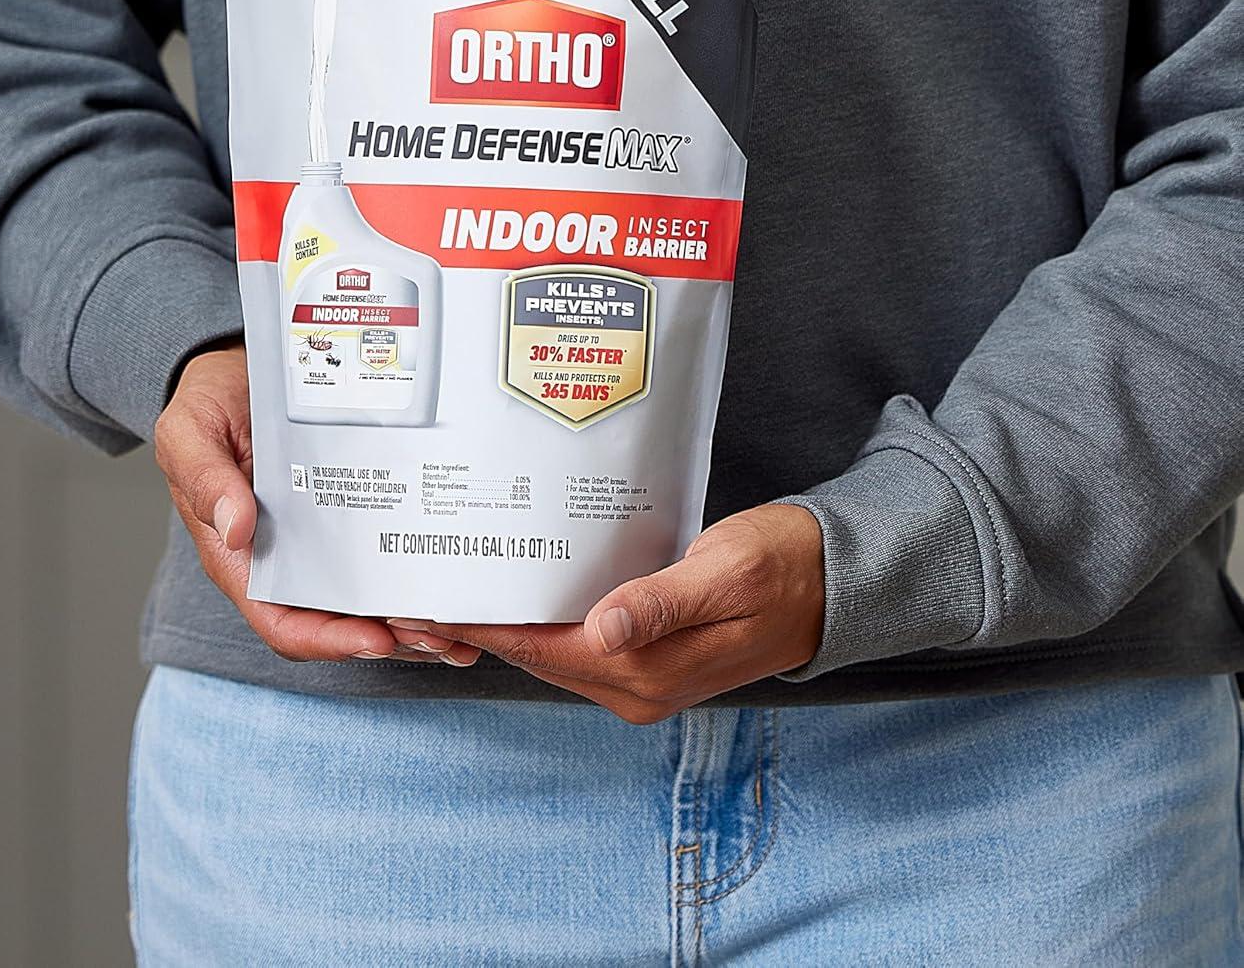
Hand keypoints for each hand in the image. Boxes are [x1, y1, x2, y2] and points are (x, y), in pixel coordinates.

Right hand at [154, 343, 479, 666]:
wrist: (236, 364)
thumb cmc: (207, 402)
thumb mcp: (190, 431)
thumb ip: (204, 479)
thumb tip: (235, 528)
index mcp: (238, 554)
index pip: (280, 619)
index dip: (326, 639)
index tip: (374, 640)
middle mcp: (282, 555)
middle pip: (335, 619)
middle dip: (389, 637)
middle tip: (442, 638)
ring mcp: (319, 535)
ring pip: (366, 596)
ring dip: (411, 619)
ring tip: (462, 628)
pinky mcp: (347, 509)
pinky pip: (381, 550)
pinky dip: (414, 571)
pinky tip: (452, 576)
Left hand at [388, 504, 822, 721]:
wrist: (831, 584)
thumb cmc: (782, 565)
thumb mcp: (726, 570)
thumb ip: (663, 601)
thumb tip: (604, 629)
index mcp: (650, 670)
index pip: (543, 650)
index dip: (484, 629)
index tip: (429, 604)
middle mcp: (638, 687)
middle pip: (537, 658)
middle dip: (481, 628)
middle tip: (421, 588)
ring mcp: (642, 680)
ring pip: (552, 655)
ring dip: (506, 627)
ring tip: (456, 586)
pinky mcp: (647, 661)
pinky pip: (577, 647)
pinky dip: (541, 624)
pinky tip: (520, 590)